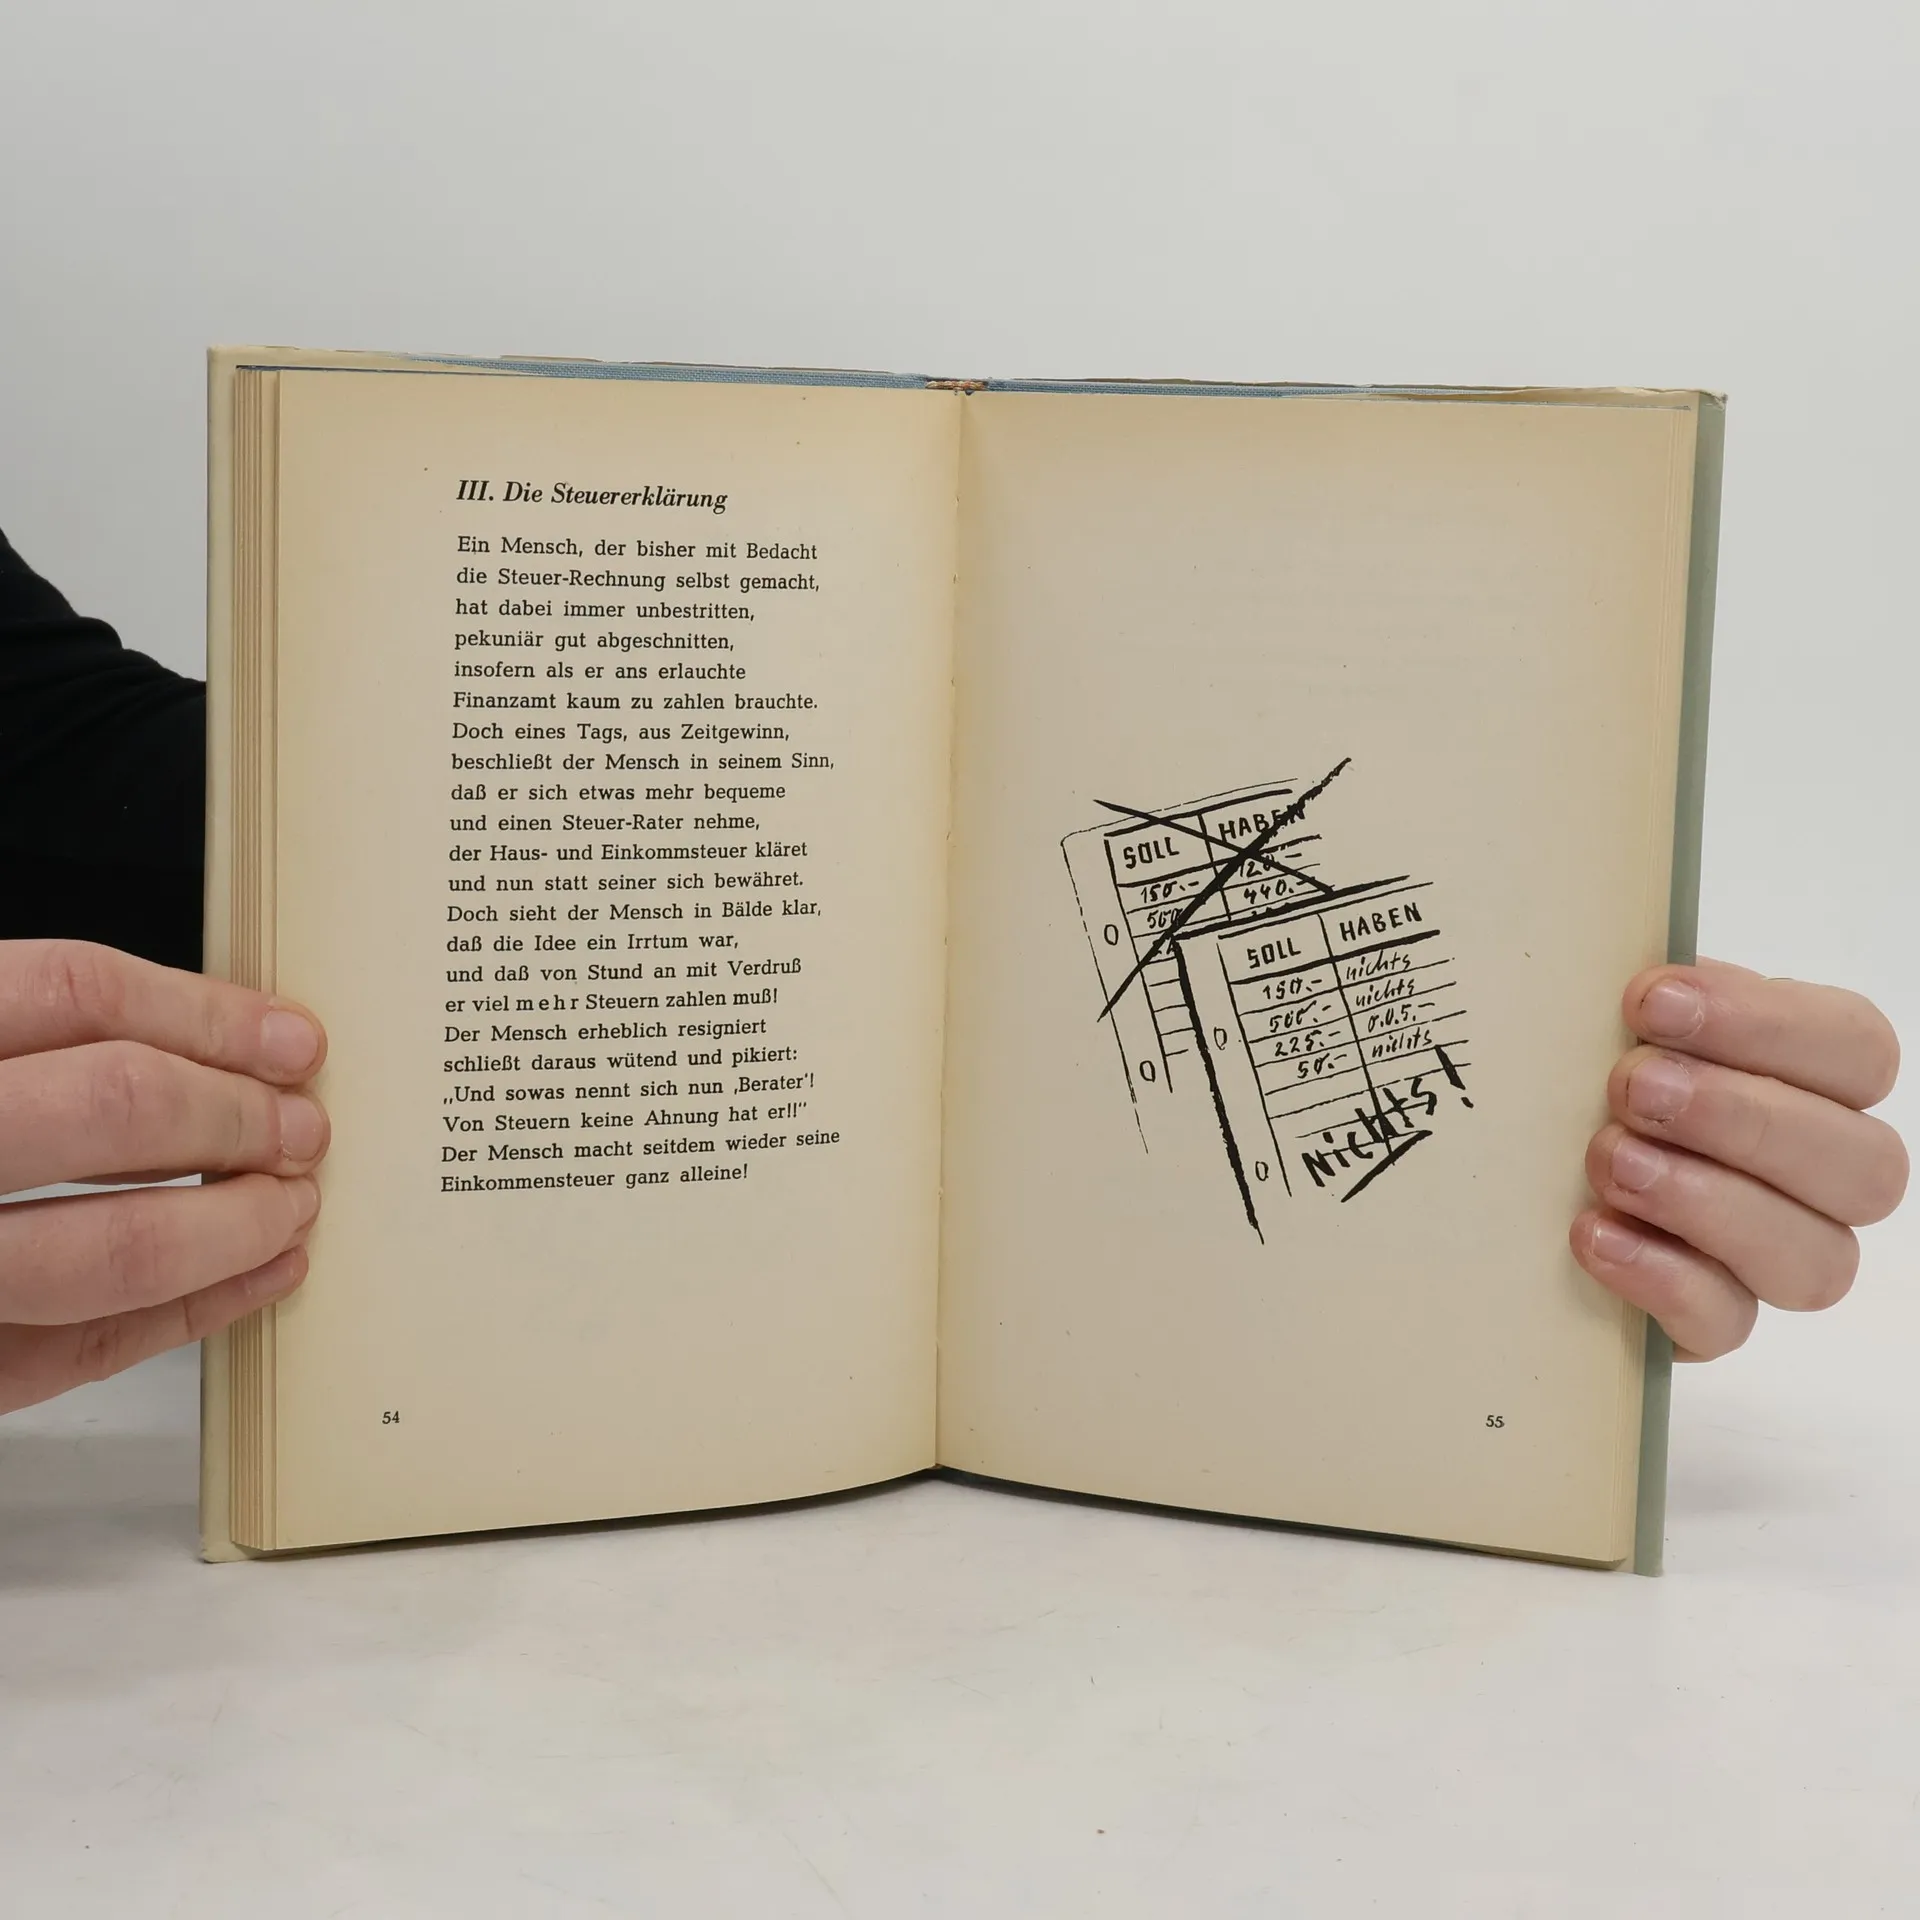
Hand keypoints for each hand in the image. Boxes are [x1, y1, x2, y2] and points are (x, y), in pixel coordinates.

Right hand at [0, 940, 328, 1412]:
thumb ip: (26, 1040)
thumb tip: (210, 1037)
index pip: (71, 994)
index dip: (204, 1013)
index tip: (290, 1039)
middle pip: (111, 1105)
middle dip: (236, 1116)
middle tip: (301, 1128)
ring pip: (111, 1247)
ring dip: (236, 1225)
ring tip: (292, 1202)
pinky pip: (84, 1350)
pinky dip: (193, 1313)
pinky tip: (256, 1278)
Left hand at [1571, 958, 1905, 1359]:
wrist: (1508, 1176)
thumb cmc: (1579, 1071)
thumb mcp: (1604, 1016)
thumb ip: (1646, 994)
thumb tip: (1641, 974)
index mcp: (1812, 1077)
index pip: (1856, 1049)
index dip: (1766, 1025)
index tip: (1652, 1000)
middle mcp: (1819, 1176)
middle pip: (1863, 1164)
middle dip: (1742, 1118)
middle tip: (1632, 1085)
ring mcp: (1772, 1258)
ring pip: (1815, 1260)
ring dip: (1708, 1202)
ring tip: (1609, 1159)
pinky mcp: (1707, 1322)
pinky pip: (1725, 1323)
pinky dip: (1661, 1277)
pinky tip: (1593, 1232)